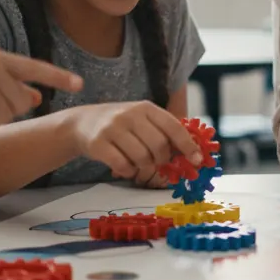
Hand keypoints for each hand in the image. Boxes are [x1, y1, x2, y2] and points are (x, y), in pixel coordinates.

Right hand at [70, 102, 202, 180]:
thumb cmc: (120, 125)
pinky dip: (128, 171)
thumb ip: (164, 132)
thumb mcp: (142, 119)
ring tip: (138, 163)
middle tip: (158, 163)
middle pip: (159, 146)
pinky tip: (125, 167)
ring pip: (142, 158)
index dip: (188, 145)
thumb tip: (192, 153)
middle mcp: (130, 115)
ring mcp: (112, 128)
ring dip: (144, 167)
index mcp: (146, 107)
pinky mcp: (98, 143)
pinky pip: (123, 166)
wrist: (81, 123)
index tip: (198, 160)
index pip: (173, 126)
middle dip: (163, 160)